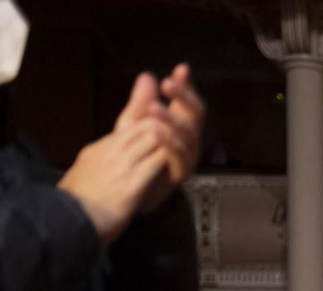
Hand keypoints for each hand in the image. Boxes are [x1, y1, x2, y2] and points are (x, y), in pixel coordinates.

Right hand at [57, 118, 172, 244]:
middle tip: (182, 136)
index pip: (129, 126)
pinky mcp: (131, 184)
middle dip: (165, 128)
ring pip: (152, 138)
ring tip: (185, 149)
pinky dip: (170, 160)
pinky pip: (156, 162)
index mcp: (97, 150)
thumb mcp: (83, 176)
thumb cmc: (74, 206)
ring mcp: (120, 166)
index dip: (150, 124)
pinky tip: (180, 165)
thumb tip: (100, 163)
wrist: (65, 222)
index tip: (165, 130)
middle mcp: (109, 152)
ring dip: (170, 142)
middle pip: (144, 126)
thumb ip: (96, 166)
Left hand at [114, 66, 204, 213]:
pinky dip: (170, 143)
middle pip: (195, 115)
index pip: (188, 102)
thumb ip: (141, 103)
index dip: (187, 86)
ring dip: (172, 120)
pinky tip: (156, 131)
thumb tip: (147, 75)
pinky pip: (181, 157)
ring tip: (154, 108)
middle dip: (183, 98)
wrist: (127, 190)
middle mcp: (189, 140)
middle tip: (167, 84)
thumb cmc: (133, 156)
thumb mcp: (133, 125)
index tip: (181, 69)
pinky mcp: (180, 174)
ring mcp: (187, 157)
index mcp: (180, 126)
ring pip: (189, 135)